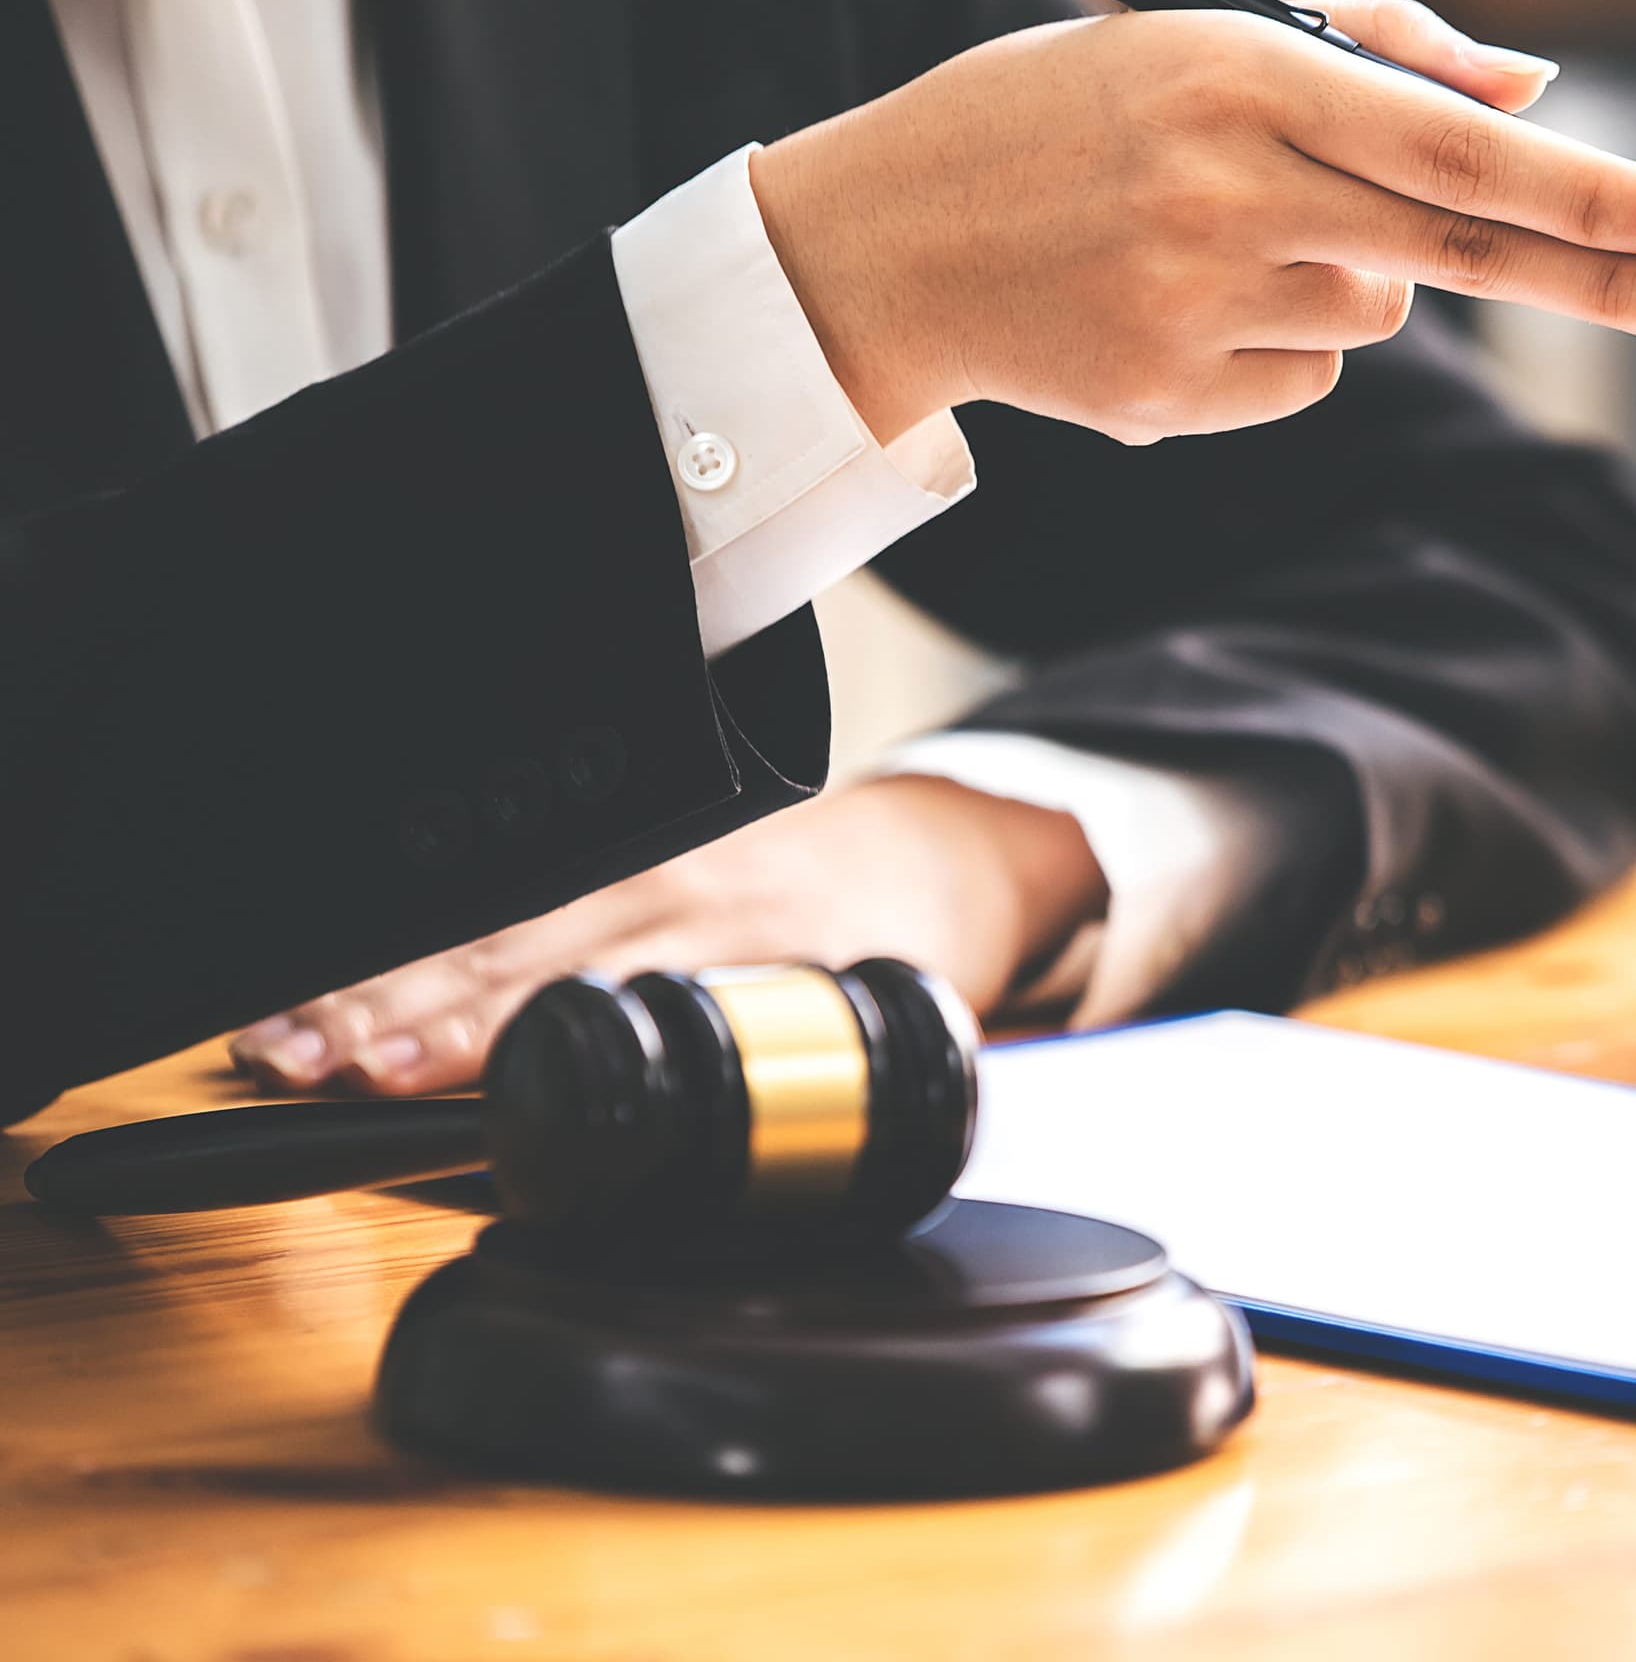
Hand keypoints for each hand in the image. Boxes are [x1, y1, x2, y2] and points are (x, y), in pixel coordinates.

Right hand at [227, 779, 1104, 1096]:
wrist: (941, 851)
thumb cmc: (898, 953)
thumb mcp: (868, 1038)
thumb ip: (778, 1101)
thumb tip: (685, 1192)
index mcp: (739, 948)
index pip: (583, 997)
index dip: (482, 1038)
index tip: (397, 1072)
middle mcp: (679, 895)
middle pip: (510, 958)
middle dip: (394, 1016)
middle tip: (300, 1062)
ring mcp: (647, 864)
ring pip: (494, 927)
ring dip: (383, 984)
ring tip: (288, 1035)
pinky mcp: (627, 852)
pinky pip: (511, 898)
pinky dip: (423, 942)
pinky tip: (342, 978)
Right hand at [747, 0, 1635, 445]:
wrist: (874, 240)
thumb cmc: (1063, 118)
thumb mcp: (1199, 40)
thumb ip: (1378, 55)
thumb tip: (1537, 100)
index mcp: (1238, 78)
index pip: (1456, 150)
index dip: (1589, 192)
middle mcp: (1225, 191)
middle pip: (1470, 250)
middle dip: (1619, 276)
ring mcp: (1192, 305)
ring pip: (1380, 312)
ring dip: (1348, 275)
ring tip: (1206, 231)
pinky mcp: (1165, 397)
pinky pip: (1306, 378)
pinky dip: (1274, 343)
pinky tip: (1170, 300)